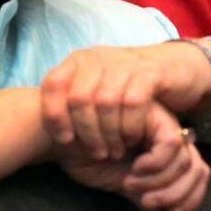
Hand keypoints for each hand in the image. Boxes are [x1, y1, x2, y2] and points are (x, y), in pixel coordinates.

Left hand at [40, 43, 210, 159]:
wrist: (171, 68)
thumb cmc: (126, 87)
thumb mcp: (95, 86)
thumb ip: (71, 99)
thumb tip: (39, 121)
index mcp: (80, 61)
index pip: (53, 84)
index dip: (54, 115)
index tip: (64, 140)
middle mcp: (99, 58)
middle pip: (79, 98)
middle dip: (85, 132)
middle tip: (95, 153)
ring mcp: (125, 63)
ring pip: (106, 102)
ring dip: (108, 133)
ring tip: (113, 150)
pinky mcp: (150, 73)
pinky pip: (134, 103)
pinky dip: (130, 126)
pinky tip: (132, 139)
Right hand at [57, 103, 209, 210]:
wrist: (62, 136)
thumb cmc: (88, 157)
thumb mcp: (124, 182)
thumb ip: (148, 194)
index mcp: (166, 153)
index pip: (198, 175)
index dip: (188, 199)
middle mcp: (169, 137)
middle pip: (198, 168)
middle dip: (174, 193)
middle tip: (145, 200)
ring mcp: (164, 123)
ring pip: (187, 159)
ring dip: (160, 180)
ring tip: (132, 183)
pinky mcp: (154, 113)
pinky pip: (172, 143)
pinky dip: (155, 163)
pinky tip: (134, 167)